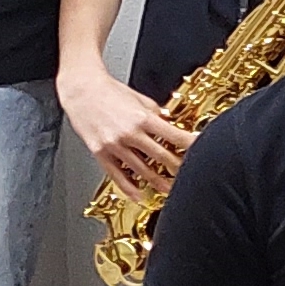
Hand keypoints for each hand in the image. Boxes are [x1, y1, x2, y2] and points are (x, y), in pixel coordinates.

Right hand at [63, 69, 190, 194]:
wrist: (81, 90)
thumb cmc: (110, 92)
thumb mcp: (141, 99)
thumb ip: (157, 114)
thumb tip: (171, 125)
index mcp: (143, 118)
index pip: (175, 136)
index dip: (191, 145)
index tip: (203, 152)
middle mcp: (130, 133)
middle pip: (161, 157)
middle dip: (178, 168)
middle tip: (189, 176)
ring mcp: (115, 145)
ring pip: (141, 170)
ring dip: (158, 182)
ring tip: (169, 190)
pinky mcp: (100, 152)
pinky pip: (117, 175)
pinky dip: (129, 188)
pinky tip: (138, 195)